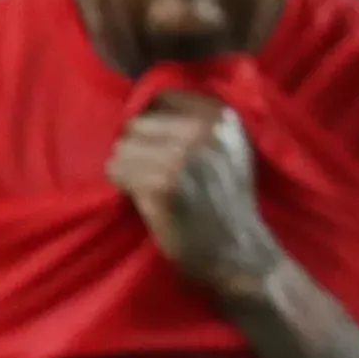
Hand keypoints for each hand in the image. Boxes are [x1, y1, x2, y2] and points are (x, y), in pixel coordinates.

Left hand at [105, 94, 280, 298]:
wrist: (242, 257)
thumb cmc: (228, 204)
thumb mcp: (229, 151)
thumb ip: (199, 123)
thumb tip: (145, 102)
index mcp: (222, 118)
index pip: (160, 100)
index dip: (156, 127)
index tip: (167, 150)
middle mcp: (205, 131)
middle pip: (136, 123)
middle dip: (141, 149)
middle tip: (163, 176)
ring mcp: (183, 157)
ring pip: (121, 147)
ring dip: (130, 170)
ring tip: (155, 190)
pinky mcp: (161, 183)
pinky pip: (116, 170)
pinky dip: (124, 187)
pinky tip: (148, 201)